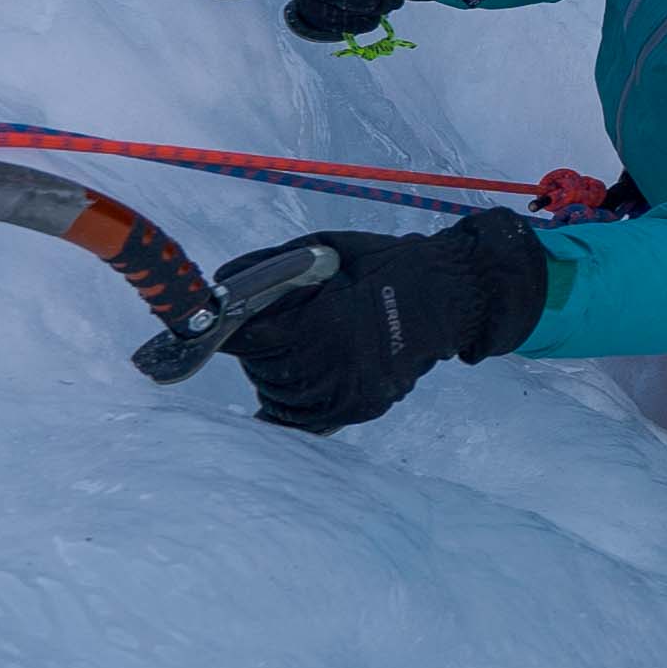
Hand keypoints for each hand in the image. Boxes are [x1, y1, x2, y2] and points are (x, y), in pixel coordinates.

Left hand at [213, 212, 548, 431]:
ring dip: (272, 374)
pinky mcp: (360, 407)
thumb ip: (270, 267)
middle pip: (258, 369)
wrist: (448, 296)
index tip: (218, 326)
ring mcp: (347, 391)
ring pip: (277, 394)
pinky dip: (291, 403)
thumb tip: (220, 283)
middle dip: (255, 349)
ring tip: (298, 348)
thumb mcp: (325, 249)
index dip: (225, 330)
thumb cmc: (382, 266)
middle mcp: (330, 364)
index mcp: (318, 320)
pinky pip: (304, 418)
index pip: (243, 338)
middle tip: (274, 328)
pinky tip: (298, 381)